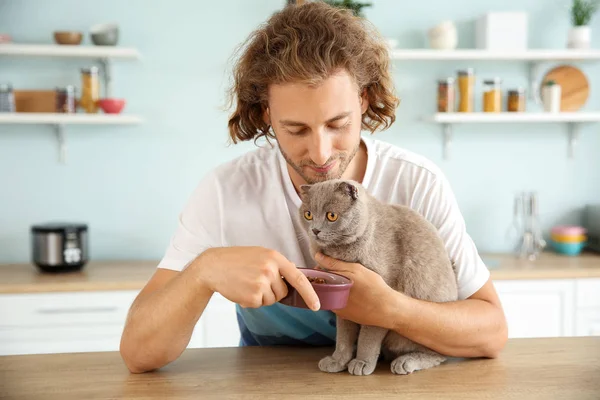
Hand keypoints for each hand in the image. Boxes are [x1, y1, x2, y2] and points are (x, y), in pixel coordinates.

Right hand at [196, 246, 319, 310]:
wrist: (213, 267)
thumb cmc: (237, 261)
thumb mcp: (260, 255)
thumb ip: (277, 265)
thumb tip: (293, 277)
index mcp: (275, 257)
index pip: (298, 278)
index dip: (309, 293)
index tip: (316, 305)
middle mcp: (270, 269)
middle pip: (283, 292)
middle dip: (273, 291)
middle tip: (255, 281)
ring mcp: (261, 283)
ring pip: (272, 300)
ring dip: (261, 296)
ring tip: (247, 284)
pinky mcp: (252, 296)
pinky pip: (259, 304)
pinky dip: (252, 301)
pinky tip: (242, 290)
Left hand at [314, 252, 398, 327]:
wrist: (388, 309)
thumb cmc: (373, 287)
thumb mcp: (356, 270)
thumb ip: (335, 263)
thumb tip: (317, 256)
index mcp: (331, 288)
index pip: (318, 276)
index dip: (321, 269)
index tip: (326, 265)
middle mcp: (332, 301)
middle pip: (323, 286)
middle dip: (327, 279)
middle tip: (338, 274)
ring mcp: (338, 310)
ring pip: (330, 295)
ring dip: (334, 288)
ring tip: (347, 283)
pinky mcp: (345, 316)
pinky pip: (338, 304)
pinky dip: (341, 297)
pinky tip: (352, 294)